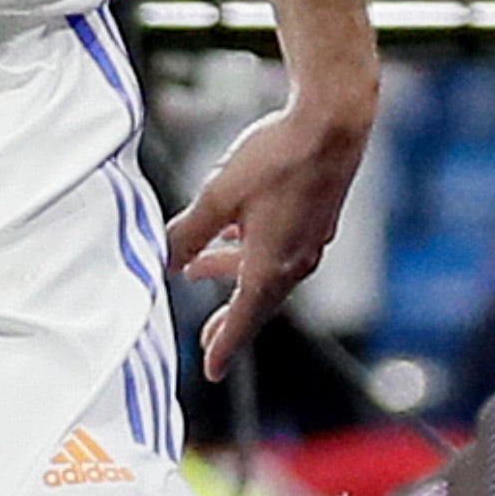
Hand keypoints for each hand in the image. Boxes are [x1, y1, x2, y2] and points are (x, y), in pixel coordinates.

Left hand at [168, 91, 370, 379]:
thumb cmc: (274, 158)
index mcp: (271, 263)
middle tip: (206, 341)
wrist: (332, 125)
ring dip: (230, 276)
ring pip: (264, 270)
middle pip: (256, 301)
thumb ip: (187, 232)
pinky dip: (248, 251)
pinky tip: (231, 234)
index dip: (223, 344)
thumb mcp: (217, 195)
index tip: (210, 370)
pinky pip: (276, 248)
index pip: (243, 316)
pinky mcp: (314, 219)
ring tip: (198, 273)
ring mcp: (309, 240)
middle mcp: (296, 259)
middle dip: (228, 321)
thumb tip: (162, 262)